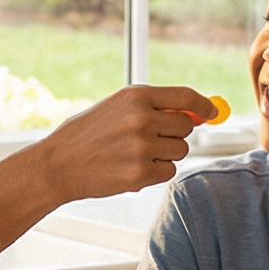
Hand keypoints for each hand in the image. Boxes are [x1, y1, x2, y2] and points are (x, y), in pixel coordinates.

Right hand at [29, 85, 205, 202]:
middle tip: (150, 140)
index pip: (185, 96)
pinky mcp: (141, 173)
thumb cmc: (86, 135)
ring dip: (164, 155)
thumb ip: (154, 107)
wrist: (57, 164)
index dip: (203, 105)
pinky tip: (130, 168)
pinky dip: (156, 172)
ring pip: (180, 151)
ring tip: (133, 154)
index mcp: (136, 96)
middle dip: (175, 135)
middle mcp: (142, 119)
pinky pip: (168, 171)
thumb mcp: (116, 108)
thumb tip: (196, 114)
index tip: (211, 112)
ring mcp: (142, 147)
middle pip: (186, 127)